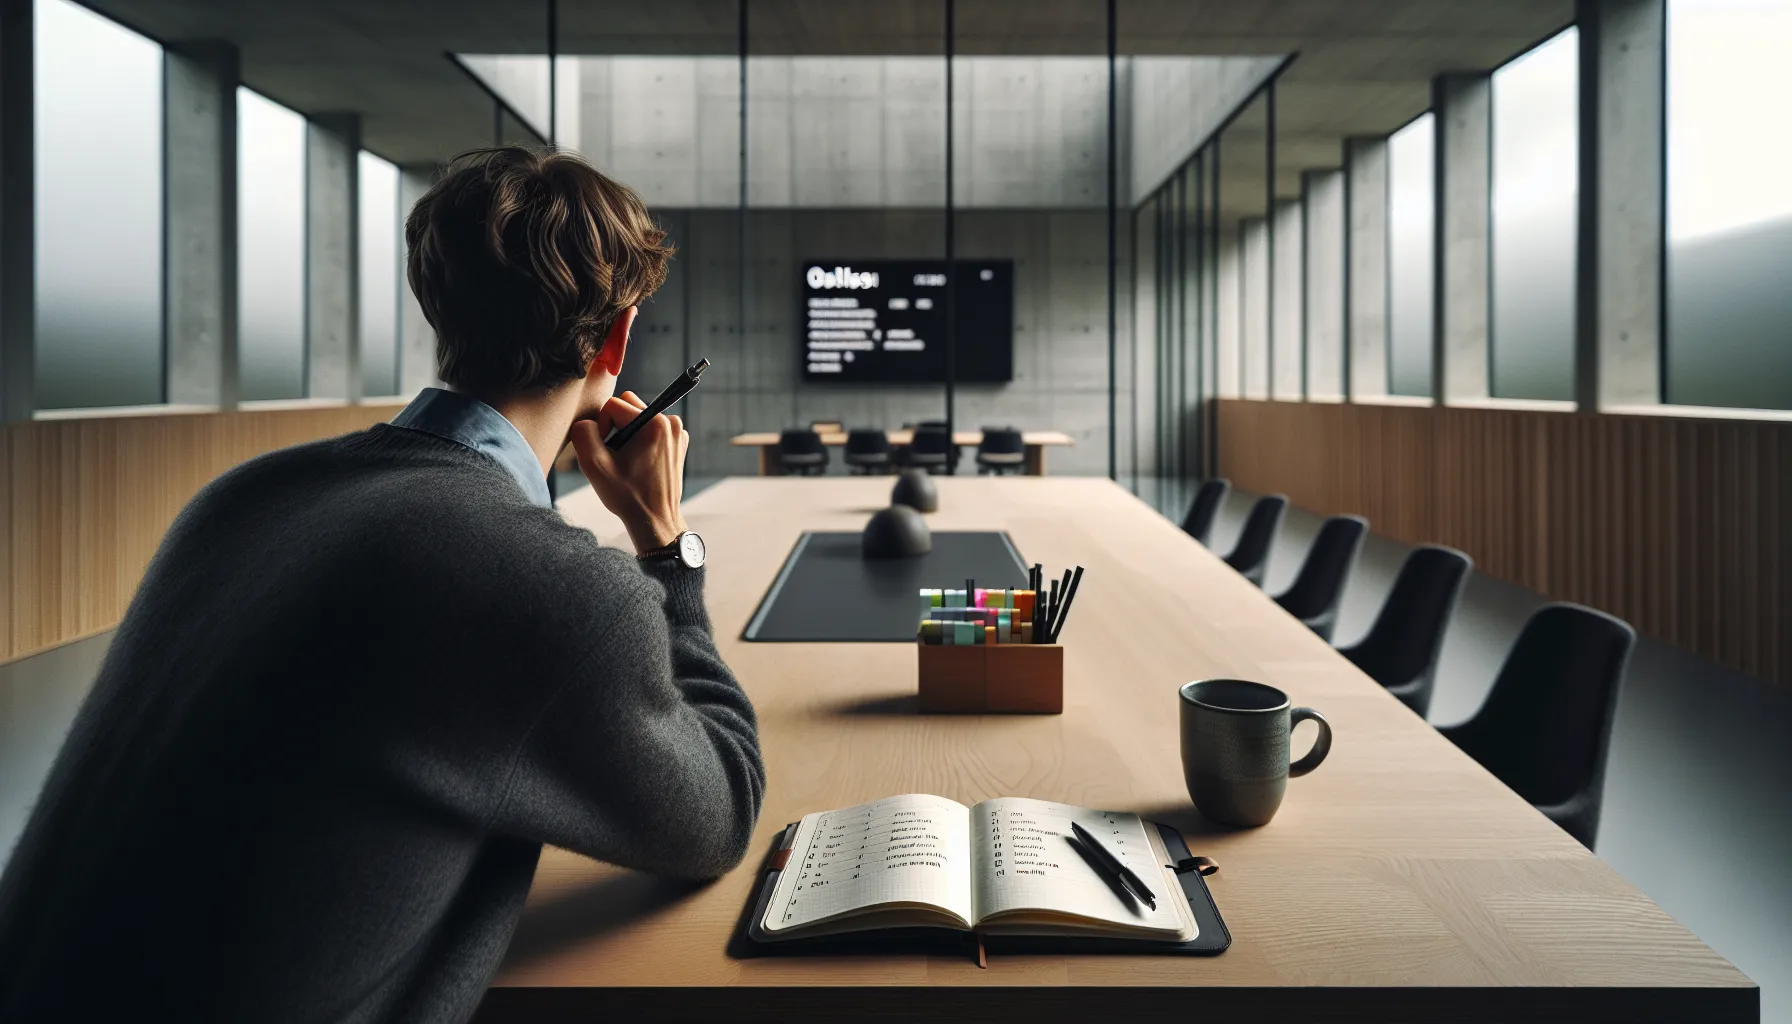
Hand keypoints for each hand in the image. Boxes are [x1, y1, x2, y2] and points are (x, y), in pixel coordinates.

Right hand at [569, 390, 689, 554]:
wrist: (654, 520)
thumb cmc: (627, 496)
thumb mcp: (594, 466)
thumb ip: (583, 433)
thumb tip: (587, 421)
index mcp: (653, 423)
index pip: (612, 404)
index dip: (600, 426)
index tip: (605, 451)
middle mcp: (670, 422)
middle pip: (627, 405)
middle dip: (614, 426)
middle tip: (614, 455)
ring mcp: (677, 432)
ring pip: (638, 417)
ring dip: (627, 433)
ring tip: (627, 462)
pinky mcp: (678, 442)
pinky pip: (651, 429)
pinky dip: (641, 441)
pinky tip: (639, 464)